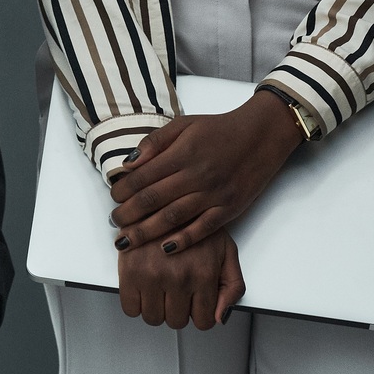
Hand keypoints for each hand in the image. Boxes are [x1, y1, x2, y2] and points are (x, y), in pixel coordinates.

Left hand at [109, 90, 301, 254]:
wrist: (261, 136)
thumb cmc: (219, 129)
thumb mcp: (184, 124)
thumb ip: (155, 142)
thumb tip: (129, 163)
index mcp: (183, 154)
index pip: (143, 177)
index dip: (123, 190)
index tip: (113, 197)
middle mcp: (197, 176)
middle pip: (153, 200)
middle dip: (128, 214)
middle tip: (114, 222)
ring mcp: (214, 195)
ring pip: (173, 218)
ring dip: (146, 231)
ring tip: (128, 239)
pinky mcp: (229, 209)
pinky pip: (202, 229)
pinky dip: (183, 241)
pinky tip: (165, 248)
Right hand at [117, 227, 244, 329]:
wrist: (161, 195)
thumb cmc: (195, 221)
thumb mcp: (227, 251)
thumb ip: (233, 286)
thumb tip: (220, 317)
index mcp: (204, 274)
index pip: (203, 321)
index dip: (198, 313)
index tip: (192, 302)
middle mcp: (179, 278)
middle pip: (176, 321)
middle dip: (177, 310)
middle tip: (174, 291)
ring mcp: (152, 275)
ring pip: (153, 318)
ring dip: (156, 308)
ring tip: (158, 288)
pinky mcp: (129, 270)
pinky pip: (130, 308)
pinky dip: (135, 304)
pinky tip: (142, 287)